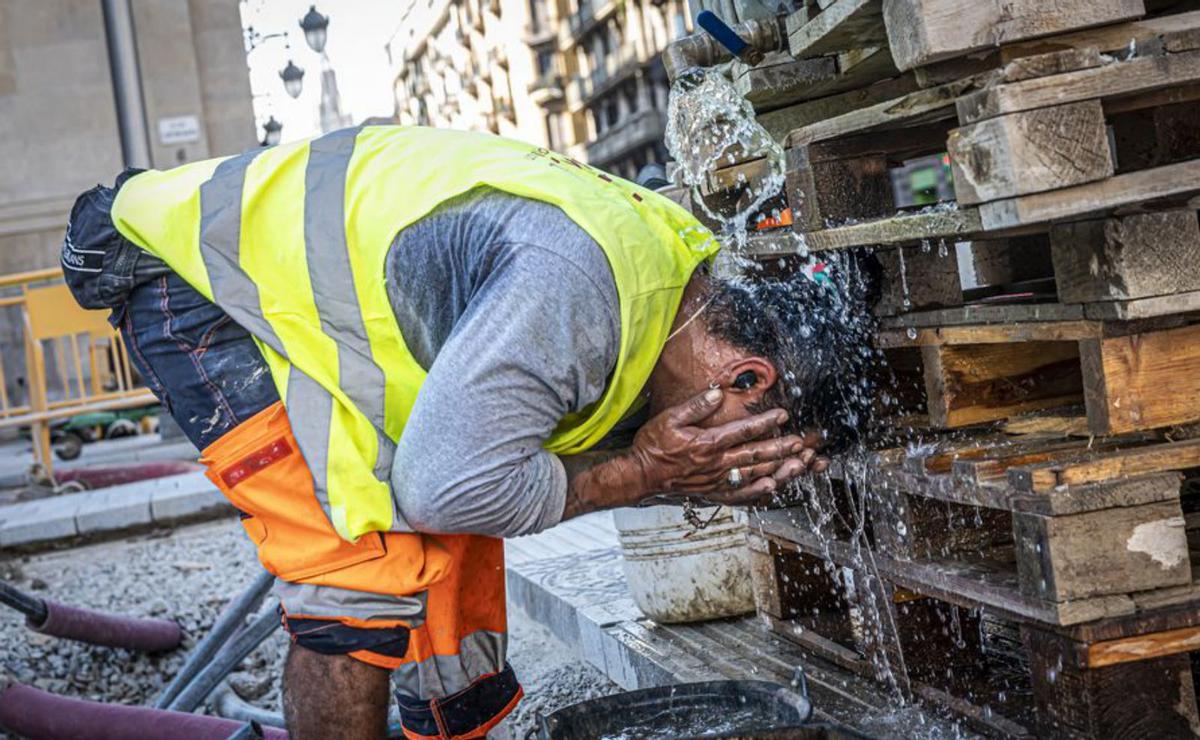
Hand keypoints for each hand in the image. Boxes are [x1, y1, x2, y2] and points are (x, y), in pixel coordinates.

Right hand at [628, 388, 819, 505]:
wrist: (640, 476)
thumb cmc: (653, 445)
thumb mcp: (670, 418)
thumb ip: (696, 406)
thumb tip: (718, 393)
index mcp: (707, 443)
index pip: (743, 431)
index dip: (765, 422)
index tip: (783, 415)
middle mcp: (715, 464)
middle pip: (755, 455)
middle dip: (781, 448)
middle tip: (801, 443)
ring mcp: (715, 481)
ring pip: (753, 476)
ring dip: (778, 470)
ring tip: (798, 466)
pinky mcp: (712, 493)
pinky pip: (739, 496)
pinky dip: (757, 493)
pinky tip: (771, 488)